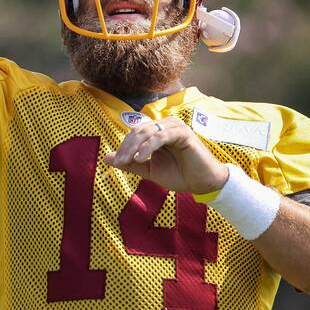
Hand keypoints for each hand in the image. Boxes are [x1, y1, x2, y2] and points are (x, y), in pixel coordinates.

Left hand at [105, 117, 229, 194]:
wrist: (202, 183)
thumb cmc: (179, 174)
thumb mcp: (149, 170)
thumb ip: (130, 163)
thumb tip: (107, 157)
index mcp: (157, 131)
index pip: (135, 133)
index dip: (124, 146)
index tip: (117, 162)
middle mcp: (165, 125)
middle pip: (138, 130)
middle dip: (127, 147)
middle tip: (120, 162)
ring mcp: (175, 127)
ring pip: (148, 132)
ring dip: (135, 147)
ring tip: (128, 161)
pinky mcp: (183, 133)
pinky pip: (161, 136)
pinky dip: (149, 147)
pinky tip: (142, 159)